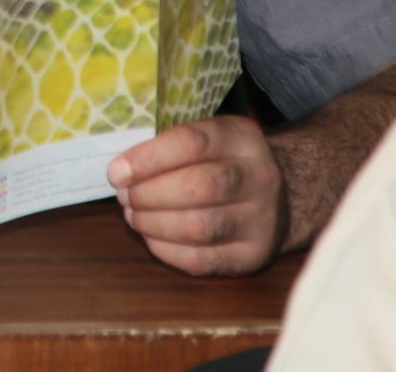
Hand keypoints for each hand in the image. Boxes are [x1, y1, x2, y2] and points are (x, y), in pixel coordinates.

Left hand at [108, 116, 284, 275]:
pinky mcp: (252, 256)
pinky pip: (201, 260)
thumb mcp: (207, 136)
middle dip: (148, 194)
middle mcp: (259, 177)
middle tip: (125, 195)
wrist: (278, 197)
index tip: (117, 172)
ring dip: (153, 223)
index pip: (192, 143)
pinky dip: (166, 250)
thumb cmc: (223, 161)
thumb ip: (169, 146)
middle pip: (197, 187)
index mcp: (241, 137)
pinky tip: (151, 236)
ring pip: (199, 227)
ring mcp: (260, 220)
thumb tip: (121, 170)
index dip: (149, 158)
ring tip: (134, 215)